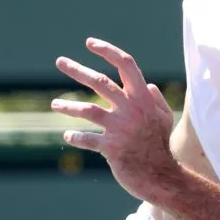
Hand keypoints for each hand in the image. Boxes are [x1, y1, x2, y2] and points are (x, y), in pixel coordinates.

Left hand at [51, 37, 178, 202]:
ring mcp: (120, 128)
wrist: (160, 176)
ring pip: (88, 110)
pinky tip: (68, 135)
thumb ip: (155, 99)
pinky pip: (87, 139)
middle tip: (60, 61)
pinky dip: (76, 137)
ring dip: (69, 106)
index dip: (108, 51)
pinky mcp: (111, 148)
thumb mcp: (165, 117)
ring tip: (54, 104)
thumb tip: (148, 84)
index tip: (90, 43)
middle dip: (78, 70)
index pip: (126, 65)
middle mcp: (130, 109)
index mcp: (143, 97)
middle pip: (100, 82)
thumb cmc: (160, 144)